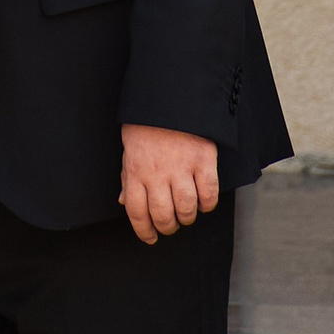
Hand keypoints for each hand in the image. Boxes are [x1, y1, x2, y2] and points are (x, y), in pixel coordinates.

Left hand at [121, 123, 218, 243]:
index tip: (150, 237)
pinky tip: (204, 202)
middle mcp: (157, 174)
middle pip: (163, 216)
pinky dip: (208, 204)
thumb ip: (127, 178)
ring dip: (187, 218)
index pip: (137, 212)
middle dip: (167, 227)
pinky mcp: (203, 160)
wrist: (170, 96)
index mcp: (136, 172)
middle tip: (171, 225)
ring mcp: (182, 168)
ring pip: (186, 209)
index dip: (144, 231)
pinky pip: (208, 193)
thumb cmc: (147, 124)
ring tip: (187, 214)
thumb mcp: (130, 150)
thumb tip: (124, 202)